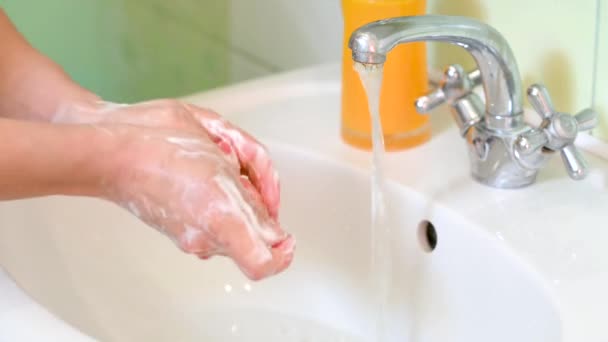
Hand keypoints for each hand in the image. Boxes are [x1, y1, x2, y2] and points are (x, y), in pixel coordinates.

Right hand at [58, 100, 294, 279]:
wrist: (110, 150)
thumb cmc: (157, 138)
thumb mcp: (217, 137)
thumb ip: (254, 170)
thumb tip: (269, 209)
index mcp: (221, 215)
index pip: (264, 260)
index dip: (283, 252)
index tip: (287, 235)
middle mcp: (206, 236)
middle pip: (255, 234)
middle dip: (258, 199)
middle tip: (241, 169)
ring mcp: (191, 238)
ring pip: (236, 227)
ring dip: (237, 197)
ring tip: (215, 162)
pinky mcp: (179, 235)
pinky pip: (216, 226)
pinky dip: (219, 202)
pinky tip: (203, 174)